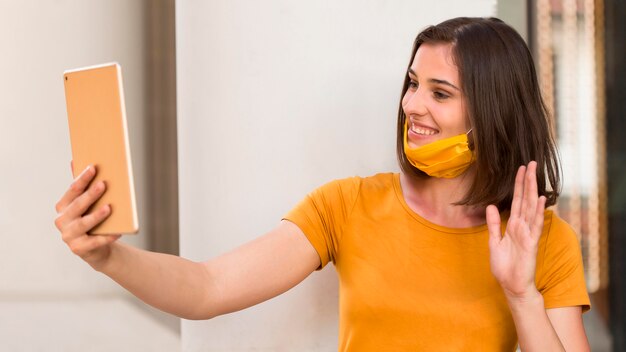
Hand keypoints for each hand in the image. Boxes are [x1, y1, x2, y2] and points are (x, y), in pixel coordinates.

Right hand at [54, 164, 120, 269]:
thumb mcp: (88, 204)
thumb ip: (82, 186)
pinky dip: (106, 237)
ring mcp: (69, 236)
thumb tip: (76, 161)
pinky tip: (118, 232)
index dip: (82, 179)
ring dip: (96, 216)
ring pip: (83, 224)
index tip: (93, 168)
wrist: (97, 248)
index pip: (72, 191)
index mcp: (63, 206)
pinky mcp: (78, 249)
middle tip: (103, 184)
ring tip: (109, 208)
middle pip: (77, 206)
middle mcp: (62, 220)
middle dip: (89, 195)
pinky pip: (94, 242)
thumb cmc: (93, 220)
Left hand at [486, 161, 546, 299]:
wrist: (512, 286)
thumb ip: (494, 224)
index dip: (518, 185)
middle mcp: (522, 226)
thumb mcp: (494, 241)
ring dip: (532, 190)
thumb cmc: (504, 266)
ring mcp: (528, 234)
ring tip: (533, 174)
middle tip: (530, 163)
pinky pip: (534, 225)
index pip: (517, 201)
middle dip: (527, 181)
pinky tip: (540, 199)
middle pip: (525, 199)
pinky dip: (537, 212)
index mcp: (513, 225)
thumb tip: (491, 206)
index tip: (520, 169)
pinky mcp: (530, 243)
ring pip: (531, 207)